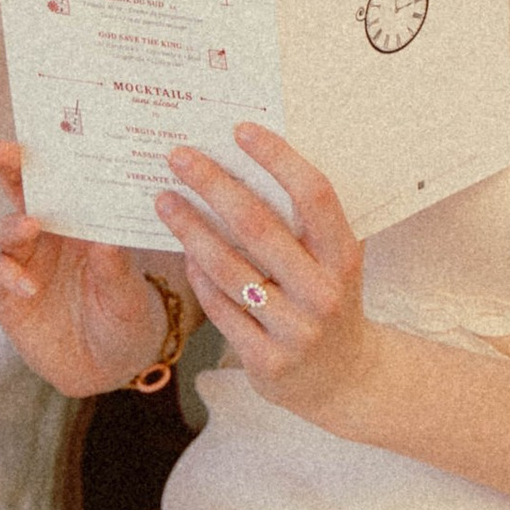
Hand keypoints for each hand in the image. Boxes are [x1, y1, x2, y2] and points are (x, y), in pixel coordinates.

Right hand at [0, 143, 174, 394]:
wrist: (108, 365)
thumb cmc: (125, 318)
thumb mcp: (129, 298)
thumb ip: (115, 272)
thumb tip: (104, 243)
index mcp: (82, 218)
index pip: (63, 177)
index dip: (50, 153)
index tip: (45, 131)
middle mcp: (48, 232)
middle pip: (21, 190)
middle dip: (11, 167)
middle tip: (4, 150)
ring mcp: (23, 260)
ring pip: (5, 229)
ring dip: (14, 223)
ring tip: (30, 226)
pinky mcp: (4, 291)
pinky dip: (4, 272)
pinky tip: (26, 285)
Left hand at [158, 126, 372, 426]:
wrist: (345, 379)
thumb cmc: (330, 300)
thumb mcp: (335, 260)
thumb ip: (306, 221)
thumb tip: (252, 157)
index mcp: (345, 257)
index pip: (314, 195)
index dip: (278, 159)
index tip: (241, 129)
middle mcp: (323, 292)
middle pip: (259, 227)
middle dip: (214, 185)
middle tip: (179, 156)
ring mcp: (295, 330)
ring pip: (230, 269)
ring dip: (191, 229)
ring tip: (164, 200)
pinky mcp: (266, 360)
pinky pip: (220, 308)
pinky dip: (198, 276)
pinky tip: (183, 251)